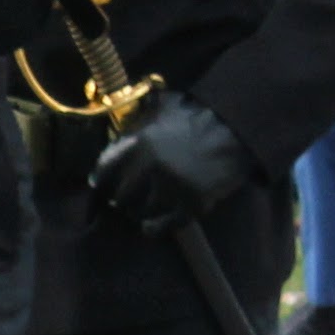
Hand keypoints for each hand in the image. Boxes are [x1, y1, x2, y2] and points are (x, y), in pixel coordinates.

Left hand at [89, 93, 259, 234]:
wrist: (236, 129)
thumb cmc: (197, 114)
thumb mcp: (161, 107)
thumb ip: (138, 119)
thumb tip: (117, 129)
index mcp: (139, 142)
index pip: (105, 169)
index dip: (100, 179)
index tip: (98, 185)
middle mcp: (151, 167)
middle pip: (122, 194)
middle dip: (119, 198)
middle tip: (120, 201)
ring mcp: (172, 188)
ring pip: (142, 211)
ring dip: (137, 212)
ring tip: (137, 212)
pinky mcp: (192, 204)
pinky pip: (166, 224)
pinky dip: (154, 228)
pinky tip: (149, 227)